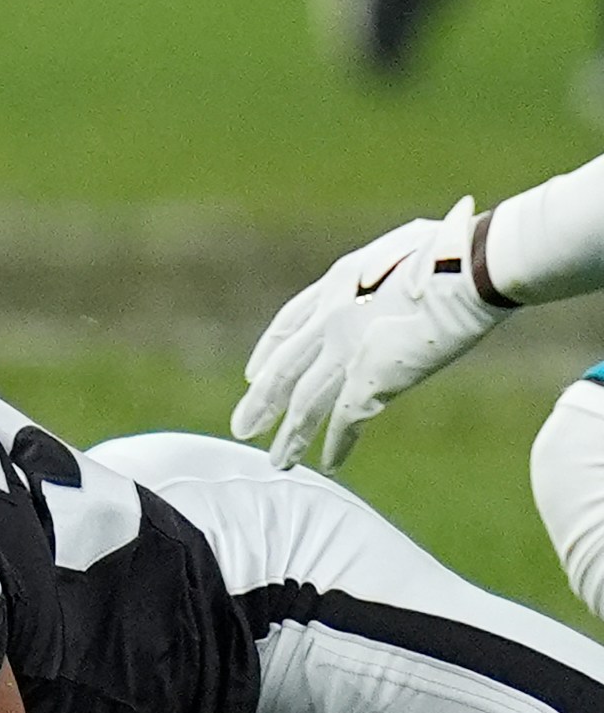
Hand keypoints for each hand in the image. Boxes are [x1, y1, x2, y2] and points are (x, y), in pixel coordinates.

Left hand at [233, 197, 511, 471]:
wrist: (471, 265)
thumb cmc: (456, 247)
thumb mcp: (405, 247)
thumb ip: (387, 267)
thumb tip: (396, 272)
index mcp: (337, 282)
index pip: (290, 322)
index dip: (269, 350)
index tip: (253, 375)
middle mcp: (331, 317)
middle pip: (285, 368)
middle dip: (262, 402)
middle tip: (241, 427)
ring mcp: (347, 348)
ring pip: (306, 402)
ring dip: (291, 435)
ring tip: (278, 462)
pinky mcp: (373, 376)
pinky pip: (347, 420)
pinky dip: (338, 444)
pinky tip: (327, 465)